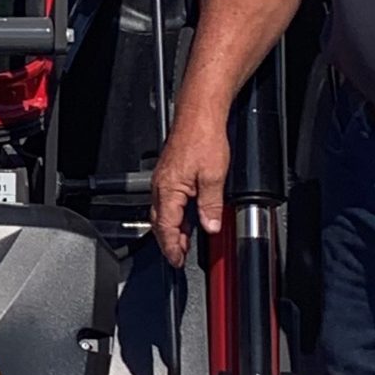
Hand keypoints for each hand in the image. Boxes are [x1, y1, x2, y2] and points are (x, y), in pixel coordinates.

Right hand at [150, 110, 231, 267]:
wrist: (199, 113)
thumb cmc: (203, 137)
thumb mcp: (214, 177)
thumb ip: (211, 206)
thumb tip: (211, 227)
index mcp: (169, 189)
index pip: (166, 227)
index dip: (172, 247)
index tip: (177, 260)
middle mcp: (161, 185)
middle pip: (160, 222)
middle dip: (169, 242)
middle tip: (179, 256)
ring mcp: (163, 178)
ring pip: (163, 211)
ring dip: (172, 228)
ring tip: (183, 242)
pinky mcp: (169, 172)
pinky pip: (168, 200)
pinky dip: (175, 214)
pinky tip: (186, 217)